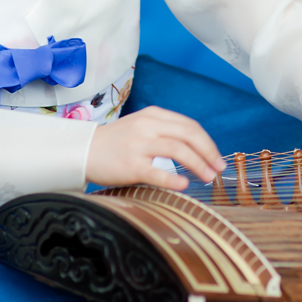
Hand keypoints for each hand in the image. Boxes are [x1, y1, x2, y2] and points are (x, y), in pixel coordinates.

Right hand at [86, 106, 225, 190]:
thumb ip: (164, 131)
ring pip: (178, 150)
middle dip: (209, 152)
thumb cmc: (116, 143)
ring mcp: (138, 145)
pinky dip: (173, 179)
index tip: (217, 157)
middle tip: (219, 169)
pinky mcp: (129, 165)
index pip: (189, 125)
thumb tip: (196, 148)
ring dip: (198, 164)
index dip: (208, 142)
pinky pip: (156, 172)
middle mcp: (147, 126)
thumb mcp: (141, 126)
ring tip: (209, 178)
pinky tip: (185, 185)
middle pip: (188, 134)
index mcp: (153, 115)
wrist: (82, 151)